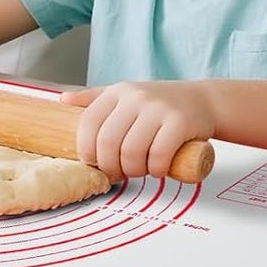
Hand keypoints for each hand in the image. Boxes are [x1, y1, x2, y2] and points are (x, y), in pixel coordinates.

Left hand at [59, 81, 213, 182]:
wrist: (203, 101)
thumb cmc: (160, 105)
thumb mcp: (126, 96)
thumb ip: (95, 99)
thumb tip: (63, 101)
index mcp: (117, 92)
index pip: (88, 124)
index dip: (87, 151)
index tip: (95, 165)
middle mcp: (136, 97)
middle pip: (108, 143)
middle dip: (111, 167)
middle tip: (119, 174)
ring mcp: (159, 108)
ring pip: (132, 153)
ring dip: (134, 171)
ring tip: (140, 170)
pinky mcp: (180, 123)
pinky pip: (158, 156)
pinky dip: (156, 170)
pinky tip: (158, 168)